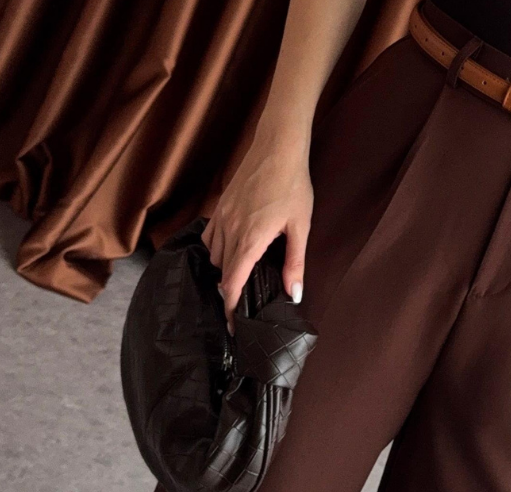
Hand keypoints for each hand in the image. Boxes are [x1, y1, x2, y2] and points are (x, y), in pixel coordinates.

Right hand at [203, 133, 313, 332]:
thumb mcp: (300, 228)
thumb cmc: (293, 186)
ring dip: (223, 271)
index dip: (231, 308)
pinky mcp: (220, 206)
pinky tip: (231, 252)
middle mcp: (230, 230)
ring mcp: (222, 217)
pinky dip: (216, 250)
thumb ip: (295, 263)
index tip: (234, 326)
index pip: (233, 283)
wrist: (278, 146)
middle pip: (221, 274)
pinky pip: (209, 237)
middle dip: (228, 294)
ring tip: (239, 279)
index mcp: (250, 240)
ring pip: (213, 256)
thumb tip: (293, 294)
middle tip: (240, 309)